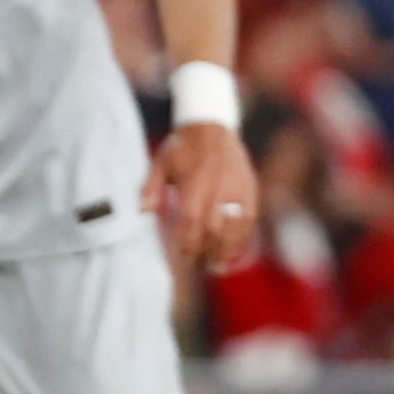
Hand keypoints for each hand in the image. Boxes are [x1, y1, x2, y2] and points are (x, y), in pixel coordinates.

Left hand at [147, 121, 259, 271]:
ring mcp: (237, 187)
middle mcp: (218, 186)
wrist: (211, 124)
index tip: (185, 258)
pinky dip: (243, 236)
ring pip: (236, 225)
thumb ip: (150, 187)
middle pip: (216, 227)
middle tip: (203, 268)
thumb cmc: (182, 147)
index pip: (192, 220)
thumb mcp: (160, 162)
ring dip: (228, 249)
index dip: (189, 243)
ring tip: (220, 266)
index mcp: (194, 181)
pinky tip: (235, 250)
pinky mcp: (250, 187)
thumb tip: (144, 212)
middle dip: (210, 251)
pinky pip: (250, 217)